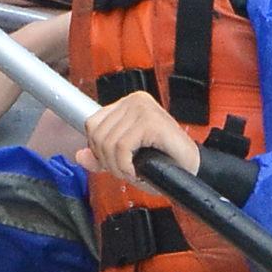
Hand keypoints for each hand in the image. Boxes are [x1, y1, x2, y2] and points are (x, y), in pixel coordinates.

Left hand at [77, 90, 201, 193]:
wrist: (191, 170)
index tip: (114, 162)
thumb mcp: (124, 159)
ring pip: (108, 143)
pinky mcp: (150, 121)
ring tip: (134, 172)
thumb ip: (100, 156)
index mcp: (127, 104)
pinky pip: (121, 148)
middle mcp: (135, 100)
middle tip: (127, 170)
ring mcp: (143, 108)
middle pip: (97, 134)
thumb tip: (79, 155)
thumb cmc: (162, 162)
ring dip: (118, 167)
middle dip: (108, 161)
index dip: (98, 149)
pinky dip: (126, 167)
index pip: (92, 123)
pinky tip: (139, 171)